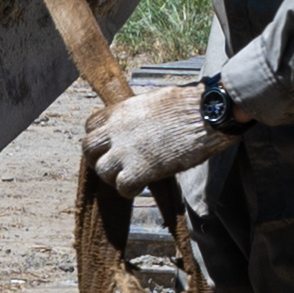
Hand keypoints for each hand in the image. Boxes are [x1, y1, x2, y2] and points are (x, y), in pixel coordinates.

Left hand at [81, 77, 225, 198]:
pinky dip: (130, 190)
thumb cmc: (189, 105)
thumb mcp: (154, 102)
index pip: (91, 125)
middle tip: (114, 165)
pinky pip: (122, 188)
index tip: (110, 144)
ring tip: (130, 177)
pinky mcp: (139, 170)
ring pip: (102, 171)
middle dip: (98, 158)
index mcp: (120, 111)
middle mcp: (116, 130)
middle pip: (88, 149)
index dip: (99, 138)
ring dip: (114, 177)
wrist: (205, 116)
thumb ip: (139, 114)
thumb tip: (142, 120)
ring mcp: (125, 151)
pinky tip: (142, 186)